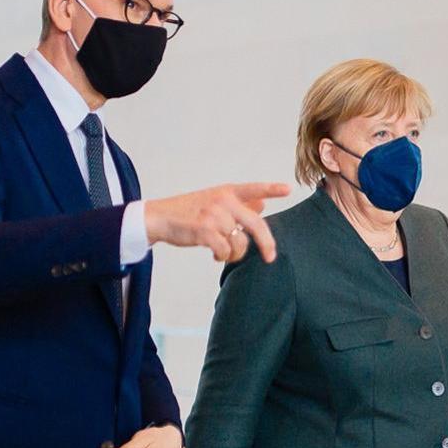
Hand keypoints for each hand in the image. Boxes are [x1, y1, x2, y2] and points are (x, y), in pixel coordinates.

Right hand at [145, 183, 290, 263]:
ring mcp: (213, 214)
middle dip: (266, 244)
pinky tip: (215, 256)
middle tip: (270, 257)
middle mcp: (222, 201)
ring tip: (224, 254)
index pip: (253, 189)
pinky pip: (224, 250)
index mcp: (226, 192)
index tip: (288, 190)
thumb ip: (239, 203)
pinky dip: (222, 257)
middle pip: (256, 224)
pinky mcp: (204, 230)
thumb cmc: (187, 212)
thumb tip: (263, 204)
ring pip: (239, 242)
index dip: (271, 189)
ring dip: (234, 254)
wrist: (158, 218)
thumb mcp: (213, 202)